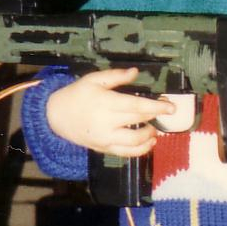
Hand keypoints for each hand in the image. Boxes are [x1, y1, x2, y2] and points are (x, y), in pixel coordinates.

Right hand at [45, 68, 172, 156]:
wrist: (55, 116)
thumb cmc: (77, 95)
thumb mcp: (93, 80)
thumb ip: (116, 76)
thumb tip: (136, 72)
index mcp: (105, 103)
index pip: (136, 106)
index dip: (156, 107)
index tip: (171, 107)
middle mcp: (106, 123)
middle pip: (138, 122)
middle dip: (156, 117)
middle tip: (166, 112)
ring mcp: (105, 138)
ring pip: (134, 142)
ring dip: (150, 136)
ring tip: (155, 128)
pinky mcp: (103, 148)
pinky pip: (126, 153)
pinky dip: (141, 150)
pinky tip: (149, 142)